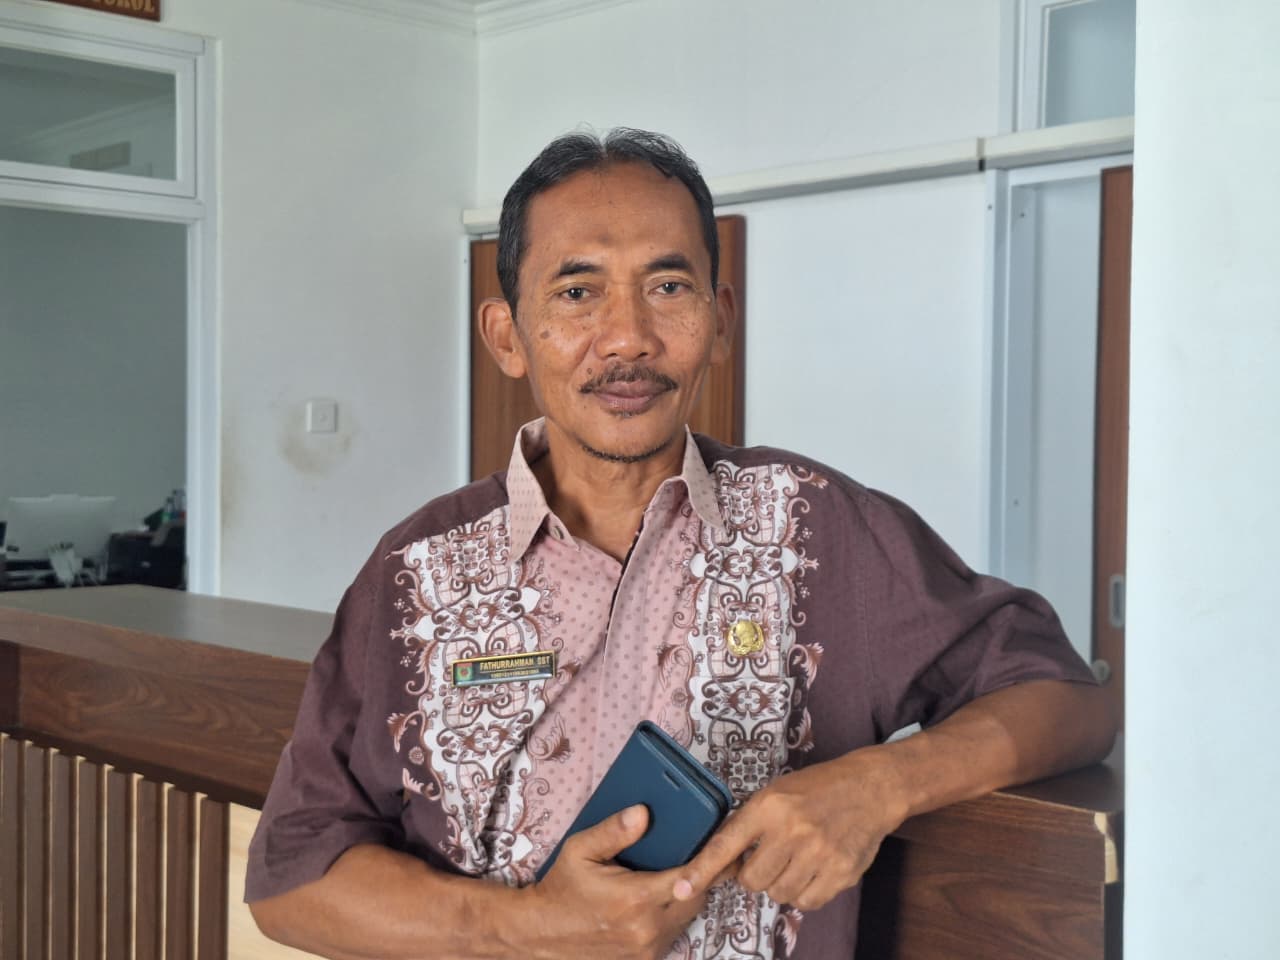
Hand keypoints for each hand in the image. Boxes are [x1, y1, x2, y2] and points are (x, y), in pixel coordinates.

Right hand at [526, 804, 706, 959]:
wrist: (541, 934)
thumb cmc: (562, 889)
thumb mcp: (580, 851)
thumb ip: (613, 831)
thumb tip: (643, 813)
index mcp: (636, 898)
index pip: (691, 879)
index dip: (709, 862)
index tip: (719, 846)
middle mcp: (647, 928)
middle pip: (696, 897)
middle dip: (701, 875)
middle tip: (698, 851)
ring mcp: (647, 948)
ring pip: (687, 916)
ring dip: (689, 895)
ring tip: (680, 871)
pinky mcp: (644, 959)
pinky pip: (673, 932)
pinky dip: (674, 914)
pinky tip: (662, 896)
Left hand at [672, 748, 907, 911]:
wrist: (870, 788)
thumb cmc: (818, 788)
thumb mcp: (777, 792)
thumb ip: (750, 824)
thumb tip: (724, 863)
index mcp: (770, 805)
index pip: (726, 844)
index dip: (702, 870)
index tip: (682, 889)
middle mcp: (792, 830)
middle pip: (752, 880)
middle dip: (754, 874)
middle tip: (770, 857)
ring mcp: (818, 853)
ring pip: (778, 894)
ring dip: (781, 884)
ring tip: (795, 860)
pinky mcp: (840, 872)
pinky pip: (807, 902)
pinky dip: (805, 893)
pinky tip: (813, 869)